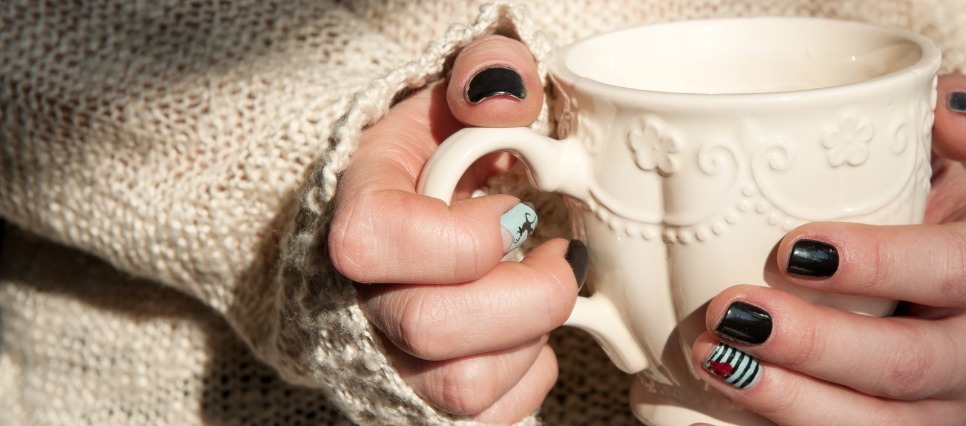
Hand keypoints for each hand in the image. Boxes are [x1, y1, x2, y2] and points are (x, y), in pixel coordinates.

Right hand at [327, 36, 579, 422]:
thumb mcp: (457, 94)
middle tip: (556, 257)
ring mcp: (387, 359)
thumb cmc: (438, 154)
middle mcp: (356, 298)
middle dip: (528, 296)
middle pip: (430, 328)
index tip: (512, 212)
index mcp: (355, 210)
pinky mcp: (424, 403)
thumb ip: (485, 75)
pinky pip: (489, 417)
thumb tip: (508, 101)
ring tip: (538, 290)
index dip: (461, 236)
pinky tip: (526, 332)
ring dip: (529, 339)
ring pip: (462, 388)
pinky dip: (529, 377)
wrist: (414, 210)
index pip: (374, 241)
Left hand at [693, 75, 965, 423]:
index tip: (792, 248)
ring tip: (715, 361)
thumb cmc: (901, 212)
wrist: (893, 291)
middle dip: (817, 345)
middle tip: (732, 313)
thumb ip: (939, 111)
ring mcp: (947, 410)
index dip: (881, 263)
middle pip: (911, 365)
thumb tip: (961, 126)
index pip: (957, 269)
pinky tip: (717, 408)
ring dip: (790, 400)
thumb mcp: (922, 153)